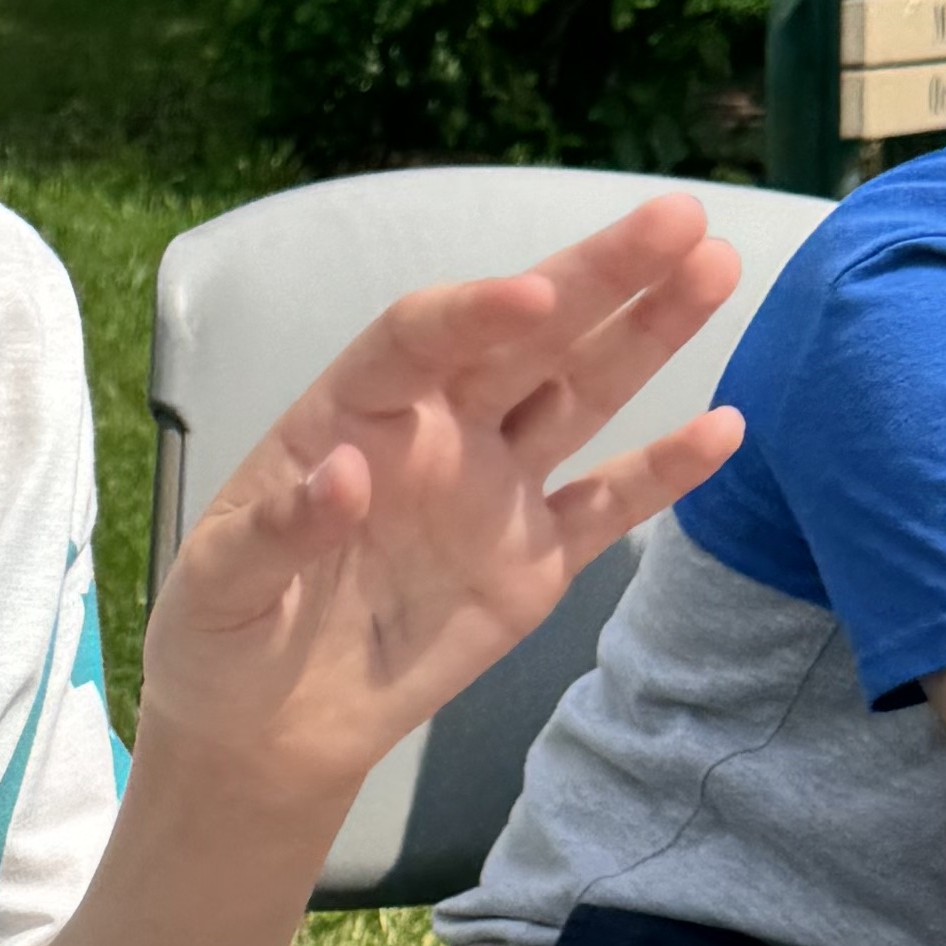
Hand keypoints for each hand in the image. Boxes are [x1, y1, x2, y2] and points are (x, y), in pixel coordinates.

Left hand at [140, 193, 746, 813]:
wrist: (269, 728)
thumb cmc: (225, 634)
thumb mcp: (219, 587)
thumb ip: (273, 534)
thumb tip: (346, 476)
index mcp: (354, 412)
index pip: (420, 337)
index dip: (475, 312)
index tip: (531, 295)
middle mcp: (437, 429)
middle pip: (525, 337)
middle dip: (598, 276)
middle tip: (677, 217)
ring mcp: (494, 489)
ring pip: (579, 394)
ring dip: (646, 334)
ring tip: (714, 267)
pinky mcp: (534, 559)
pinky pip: (606, 505)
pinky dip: (665, 471)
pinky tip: (726, 428)